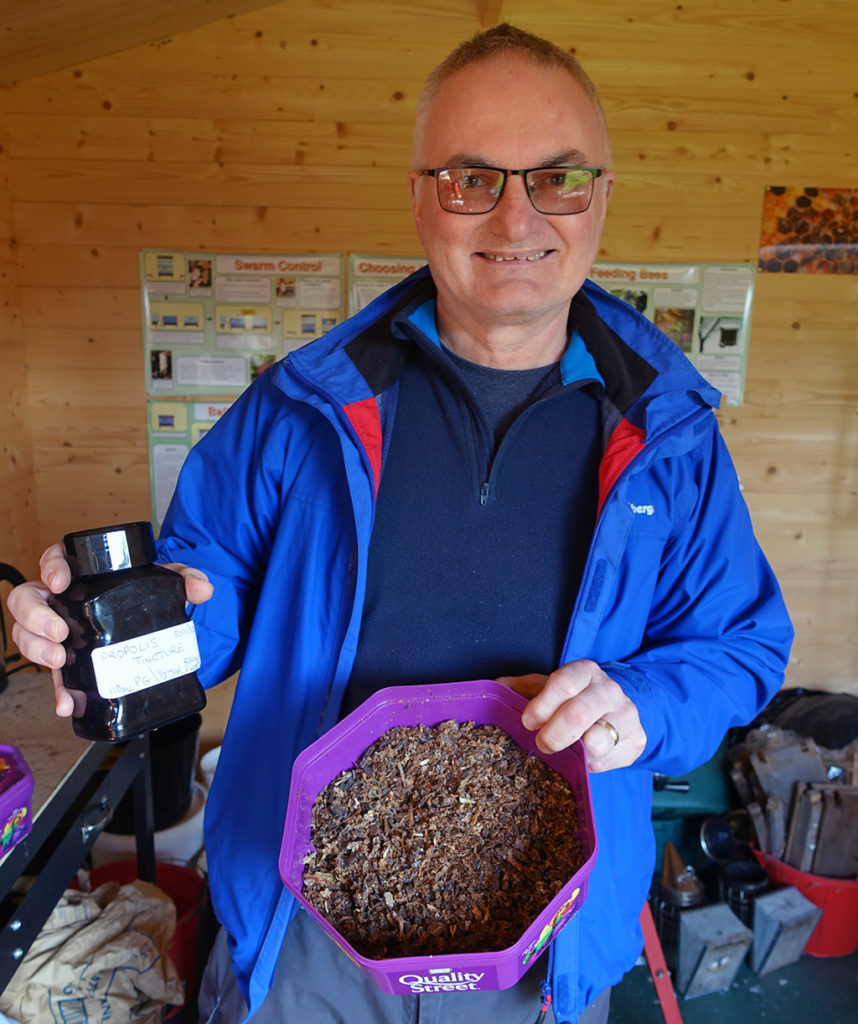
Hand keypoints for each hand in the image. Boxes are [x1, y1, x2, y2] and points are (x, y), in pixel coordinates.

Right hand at [7, 543, 212, 717]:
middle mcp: (62, 601)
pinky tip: (68, 703)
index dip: (50, 567)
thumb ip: (184, 578)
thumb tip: (202, 588)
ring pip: (28, 636)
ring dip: (37, 650)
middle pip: (27, 601)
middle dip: (35, 617)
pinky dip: (58, 691)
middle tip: (59, 632)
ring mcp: (59, 632)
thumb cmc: (145, 593)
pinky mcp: (67, 663)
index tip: (61, 582)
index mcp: (81, 572)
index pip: (53, 560)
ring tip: (60, 661)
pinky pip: (53, 676)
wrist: (152, 621)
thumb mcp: (164, 580)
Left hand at [496, 660, 645, 770]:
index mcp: (585, 671)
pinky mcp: (636, 740)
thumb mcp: (548, 687)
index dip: (542, 705)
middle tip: (542, 744)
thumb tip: (493, 688)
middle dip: (553, 734)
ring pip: (597, 740)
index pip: (564, 683)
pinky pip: (608, 760)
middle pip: (578, 713)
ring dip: (573, 752)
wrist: (617, 710)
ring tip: (565, 752)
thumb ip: (520, 687)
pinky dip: (590, 765)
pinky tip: (583, 759)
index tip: (527, 722)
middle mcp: (609, 690)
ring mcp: (626, 715)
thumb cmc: (573, 698)